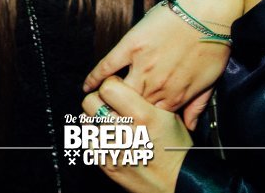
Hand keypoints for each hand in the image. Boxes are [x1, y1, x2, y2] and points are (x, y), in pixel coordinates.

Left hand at [83, 76, 190, 192]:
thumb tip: (124, 84)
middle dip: (100, 98)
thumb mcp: (169, 115)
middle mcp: (125, 132)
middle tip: (110, 103)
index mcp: (143, 115)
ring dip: (96, 116)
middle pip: (91, 101)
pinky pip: (88, 140)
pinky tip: (106, 134)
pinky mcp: (106, 164)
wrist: (178, 181)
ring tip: (109, 119)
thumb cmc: (175, 147)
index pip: (108, 87)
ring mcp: (113, 150)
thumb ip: (145, 98)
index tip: (117, 88)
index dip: (112, 84)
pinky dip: (94, 134)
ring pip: (86, 120)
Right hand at [85, 0, 228, 126]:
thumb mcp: (210, 80)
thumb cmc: (213, 42)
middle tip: (109, 118)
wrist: (207, 8)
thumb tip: (188, 126)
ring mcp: (141, 67)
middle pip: (130, 110)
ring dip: (106, 100)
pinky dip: (95, 76)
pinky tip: (87, 85)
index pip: (150, 121)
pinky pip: (107, 66)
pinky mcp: (131, 46)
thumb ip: (197, 106)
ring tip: (98, 104)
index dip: (139, 124)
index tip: (131, 125)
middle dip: (119, 116)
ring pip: (116, 93)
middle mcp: (156, 87)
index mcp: (175, 98)